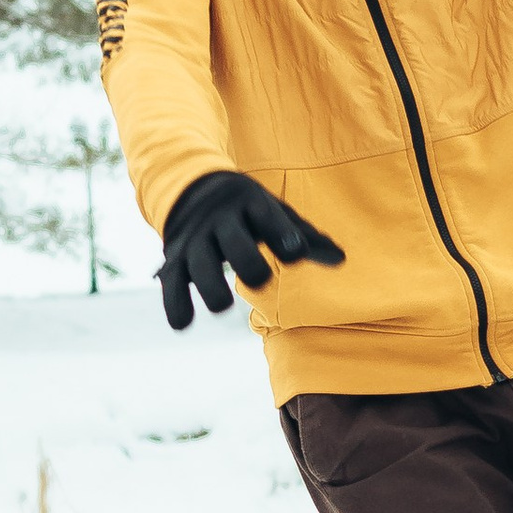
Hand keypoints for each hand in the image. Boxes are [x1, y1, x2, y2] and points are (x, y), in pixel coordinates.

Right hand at [159, 171, 346, 329]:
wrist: (193, 189)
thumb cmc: (249, 211)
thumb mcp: (276, 214)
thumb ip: (307, 238)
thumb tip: (340, 260)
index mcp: (250, 204)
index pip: (266, 216)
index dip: (281, 234)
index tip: (295, 253)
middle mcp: (220, 221)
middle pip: (233, 243)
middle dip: (247, 263)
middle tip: (260, 281)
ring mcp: (195, 241)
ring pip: (199, 266)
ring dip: (210, 288)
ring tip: (222, 306)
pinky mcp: (175, 261)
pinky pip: (171, 285)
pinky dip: (175, 304)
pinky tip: (183, 323)